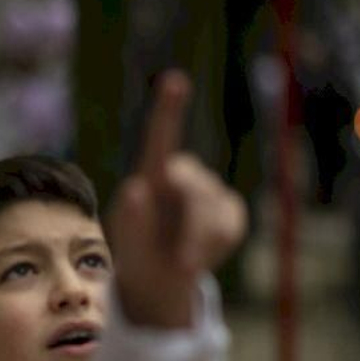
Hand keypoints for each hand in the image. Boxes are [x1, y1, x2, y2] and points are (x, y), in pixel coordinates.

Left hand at [108, 70, 246, 327]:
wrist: (159, 280)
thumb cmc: (137, 255)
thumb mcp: (129, 244)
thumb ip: (131, 219)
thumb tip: (136, 188)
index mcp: (152, 176)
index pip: (161, 138)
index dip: (169, 109)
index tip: (175, 80)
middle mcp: (182, 175)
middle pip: (196, 191)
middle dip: (193, 231)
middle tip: (183, 265)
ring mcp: (209, 191)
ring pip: (216, 213)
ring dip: (200, 245)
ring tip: (182, 264)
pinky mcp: (230, 210)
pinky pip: (230, 227)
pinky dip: (216, 249)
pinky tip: (199, 256)